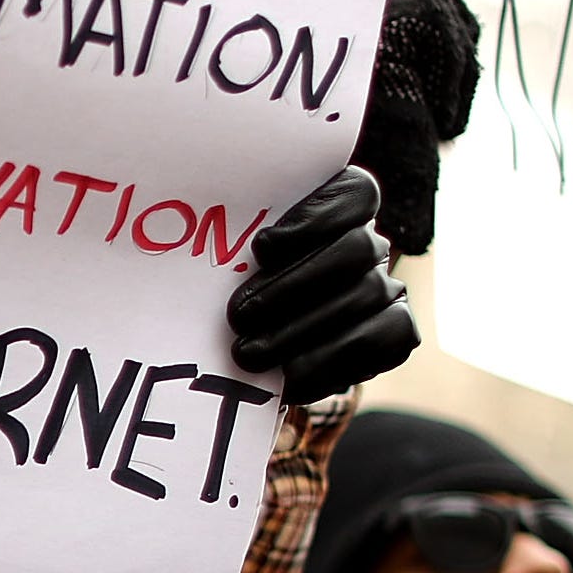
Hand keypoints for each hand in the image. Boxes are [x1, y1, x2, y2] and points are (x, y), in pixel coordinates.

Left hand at [228, 166, 417, 404]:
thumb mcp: (229, 255)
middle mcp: (371, 241)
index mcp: (341, 207)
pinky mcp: (396, 331)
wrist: (261, 345)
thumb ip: (227, 237)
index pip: (354, 192)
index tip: (262, 246)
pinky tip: (287, 380)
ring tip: (246, 354)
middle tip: (237, 316)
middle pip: (356, 249)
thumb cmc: (235, 285)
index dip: (315, 217)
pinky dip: (329, 364)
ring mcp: (387, 285)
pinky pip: (380, 343)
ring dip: (298, 331)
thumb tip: (176, 225)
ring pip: (362, 297)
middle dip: (291, 286)